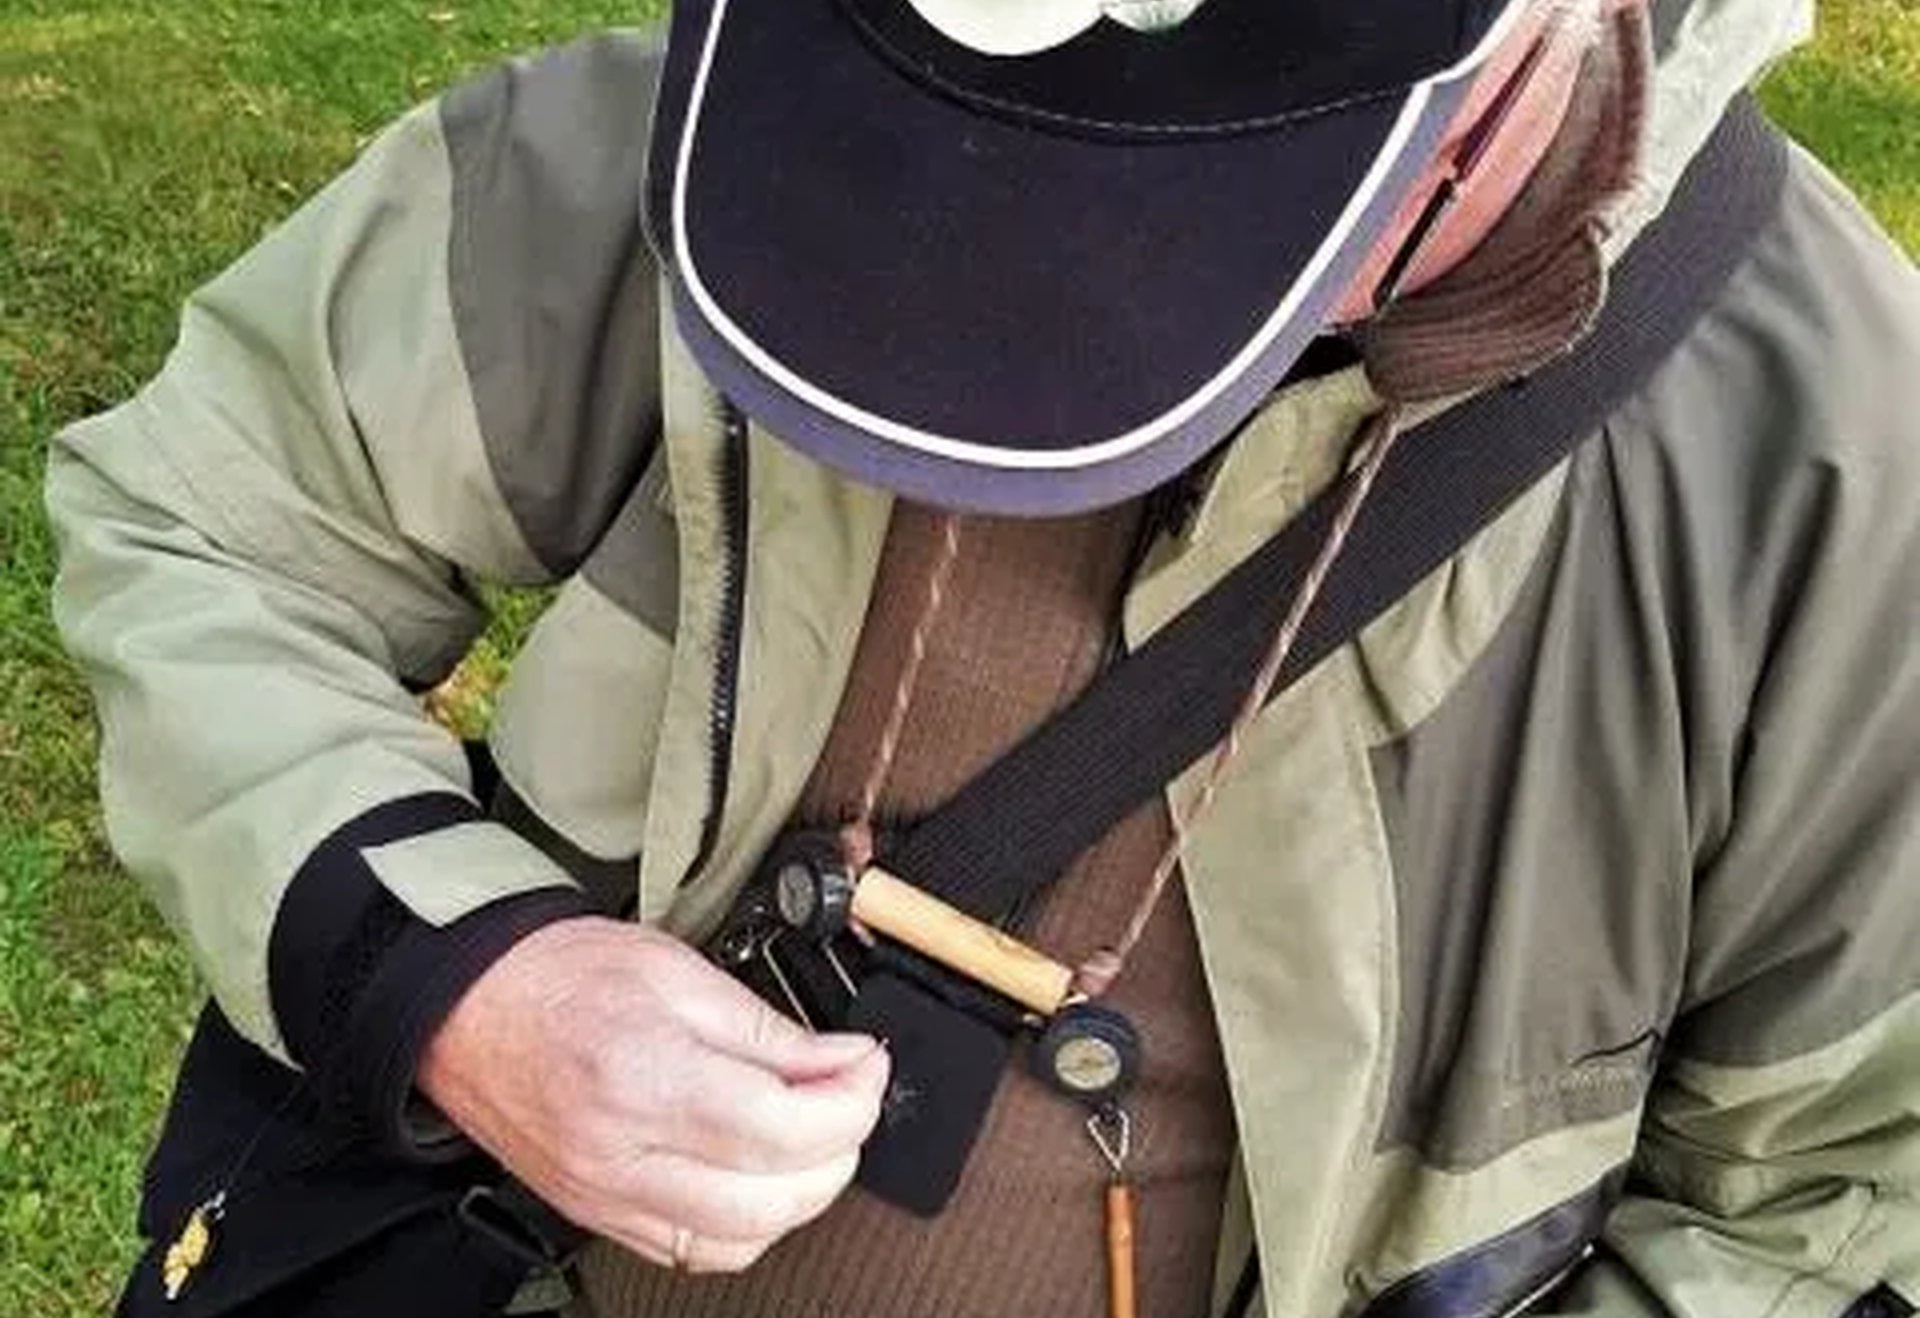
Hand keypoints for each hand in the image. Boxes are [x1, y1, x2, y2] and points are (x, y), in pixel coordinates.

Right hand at [418, 916, 888, 1272]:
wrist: (470, 1005)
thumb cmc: (560, 975)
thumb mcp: (678, 969)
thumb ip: (769, 1029)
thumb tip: (844, 1062)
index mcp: (644, 1077)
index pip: (780, 1128)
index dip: (849, 1103)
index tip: (867, 1066)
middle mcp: (622, 1154)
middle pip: (771, 1198)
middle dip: (838, 1151)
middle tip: (849, 1096)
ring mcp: (607, 1196)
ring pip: (741, 1240)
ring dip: (800, 1195)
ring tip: (811, 1134)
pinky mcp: (600, 1215)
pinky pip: (696, 1252)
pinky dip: (749, 1222)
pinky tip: (760, 1173)